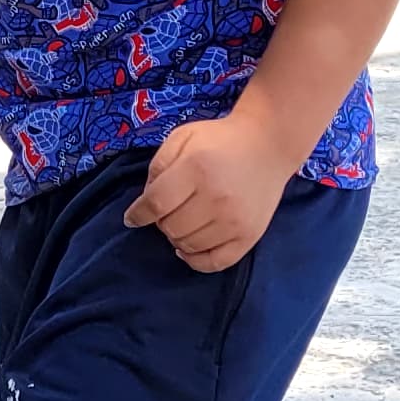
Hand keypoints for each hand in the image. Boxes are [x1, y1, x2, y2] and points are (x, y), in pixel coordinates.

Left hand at [124, 114, 296, 272]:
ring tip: (182, 221)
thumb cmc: (220, 140)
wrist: (268, 144)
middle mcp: (217, 198)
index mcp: (197, 168)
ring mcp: (235, 221)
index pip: (156, 204)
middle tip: (169, 209)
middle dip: (161, 221)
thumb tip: (145, 200)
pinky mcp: (249, 236)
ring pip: (188, 246)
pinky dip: (195, 260)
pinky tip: (188, 248)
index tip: (132, 218)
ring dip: (177, 237)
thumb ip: (158, 165)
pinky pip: (214, 263)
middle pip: (170, 227)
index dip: (138, 214)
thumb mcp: (183, 137)